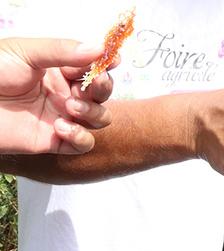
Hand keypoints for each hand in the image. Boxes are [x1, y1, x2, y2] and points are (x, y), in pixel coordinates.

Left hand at [0, 37, 115, 154]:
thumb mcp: (24, 52)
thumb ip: (62, 50)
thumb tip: (99, 48)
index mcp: (58, 70)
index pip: (93, 66)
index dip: (106, 63)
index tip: (111, 60)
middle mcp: (64, 93)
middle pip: (102, 93)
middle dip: (102, 88)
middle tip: (89, 85)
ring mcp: (62, 117)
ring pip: (100, 118)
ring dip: (93, 112)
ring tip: (69, 107)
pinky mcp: (56, 142)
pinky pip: (84, 143)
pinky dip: (80, 136)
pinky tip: (61, 128)